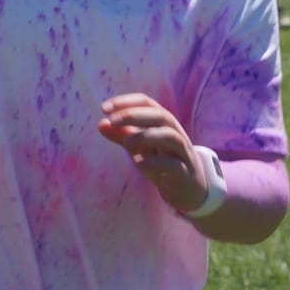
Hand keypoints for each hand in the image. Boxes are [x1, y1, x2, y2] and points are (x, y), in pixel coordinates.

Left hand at [97, 93, 206, 212]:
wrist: (188, 187)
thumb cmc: (162, 162)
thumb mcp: (140, 147)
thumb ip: (123, 135)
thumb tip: (101, 124)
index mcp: (163, 123)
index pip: (148, 104)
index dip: (127, 102)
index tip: (104, 108)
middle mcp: (175, 133)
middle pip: (160, 116)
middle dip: (135, 115)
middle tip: (112, 120)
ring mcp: (182, 153)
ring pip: (171, 137)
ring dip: (146, 136)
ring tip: (125, 142)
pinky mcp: (184, 173)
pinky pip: (173, 165)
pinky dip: (155, 162)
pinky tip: (137, 163)